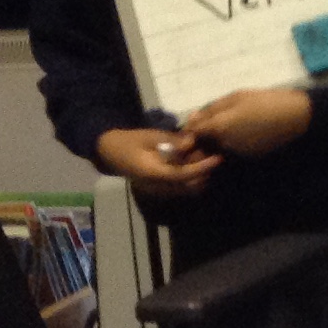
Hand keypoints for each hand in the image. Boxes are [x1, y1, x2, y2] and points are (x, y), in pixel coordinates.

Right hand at [94, 126, 220, 196]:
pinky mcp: (160, 189)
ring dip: (199, 175)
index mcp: (151, 174)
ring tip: (204, 156)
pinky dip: (192, 177)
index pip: (182, 175)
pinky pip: (181, 188)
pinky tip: (194, 162)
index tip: (218, 158)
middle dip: (203, 171)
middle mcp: (156, 187)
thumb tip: (192, 141)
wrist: (110, 152)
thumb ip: (171, 140)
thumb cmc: (130, 142)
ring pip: (187, 189)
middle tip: (211, 153)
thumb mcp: (149, 136)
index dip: (202, 167)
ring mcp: (157, 190)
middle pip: (189, 185)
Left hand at [185, 87, 312, 157]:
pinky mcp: (248, 157)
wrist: (297, 117)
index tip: (194, 123)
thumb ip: (211, 109)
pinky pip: (232, 151)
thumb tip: (192, 118)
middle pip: (203, 144)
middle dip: (202, 137)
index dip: (189, 128)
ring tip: (228, 127)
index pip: (191, 133)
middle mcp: (224, 145)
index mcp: (218, 127)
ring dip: (216, 141)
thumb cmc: (266, 101)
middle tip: (210, 124)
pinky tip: (242, 133)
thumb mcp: (236, 97)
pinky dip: (231, 144)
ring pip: (217, 148)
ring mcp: (237, 153)